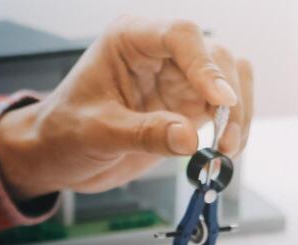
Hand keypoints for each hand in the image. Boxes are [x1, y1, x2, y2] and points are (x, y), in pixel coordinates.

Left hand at [0, 18, 253, 198]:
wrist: (59, 156)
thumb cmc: (65, 132)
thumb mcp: (97, 133)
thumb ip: (143, 133)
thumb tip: (190, 139)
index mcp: (130, 39)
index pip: (181, 35)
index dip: (206, 66)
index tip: (220, 102)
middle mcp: (161, 52)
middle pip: (216, 56)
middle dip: (229, 99)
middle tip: (224, 142)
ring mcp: (179, 77)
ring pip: (232, 79)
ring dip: (238, 115)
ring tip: (225, 152)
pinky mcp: (189, 105)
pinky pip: (228, 109)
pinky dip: (234, 130)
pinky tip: (223, 155)